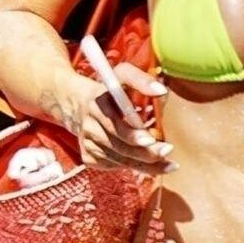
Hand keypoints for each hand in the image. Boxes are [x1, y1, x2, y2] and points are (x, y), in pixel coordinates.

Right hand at [56, 65, 174, 173]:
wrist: (75, 103)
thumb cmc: (108, 90)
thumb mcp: (121, 76)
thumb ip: (141, 79)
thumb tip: (161, 90)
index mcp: (97, 104)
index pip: (114, 124)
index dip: (132, 134)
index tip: (150, 140)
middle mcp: (89, 126)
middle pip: (120, 146)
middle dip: (146, 153)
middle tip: (167, 152)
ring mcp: (87, 143)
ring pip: (119, 160)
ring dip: (145, 164)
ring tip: (168, 165)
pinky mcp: (87, 156)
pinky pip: (113, 166)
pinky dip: (132, 166)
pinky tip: (148, 164)